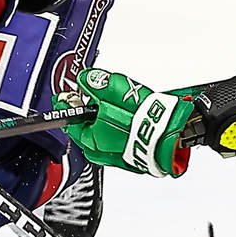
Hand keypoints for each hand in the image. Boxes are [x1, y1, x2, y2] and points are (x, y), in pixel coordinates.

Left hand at [67, 69, 196, 176]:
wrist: (169, 134)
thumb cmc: (142, 117)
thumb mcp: (113, 89)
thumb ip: (94, 82)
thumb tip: (85, 79)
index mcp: (89, 137)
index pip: (68, 118)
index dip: (67, 102)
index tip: (66, 95)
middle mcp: (98, 151)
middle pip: (85, 126)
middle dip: (90, 110)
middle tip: (96, 95)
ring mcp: (114, 157)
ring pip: (102, 134)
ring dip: (106, 120)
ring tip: (119, 105)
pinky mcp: (130, 158)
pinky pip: (117, 140)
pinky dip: (119, 130)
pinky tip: (130, 119)